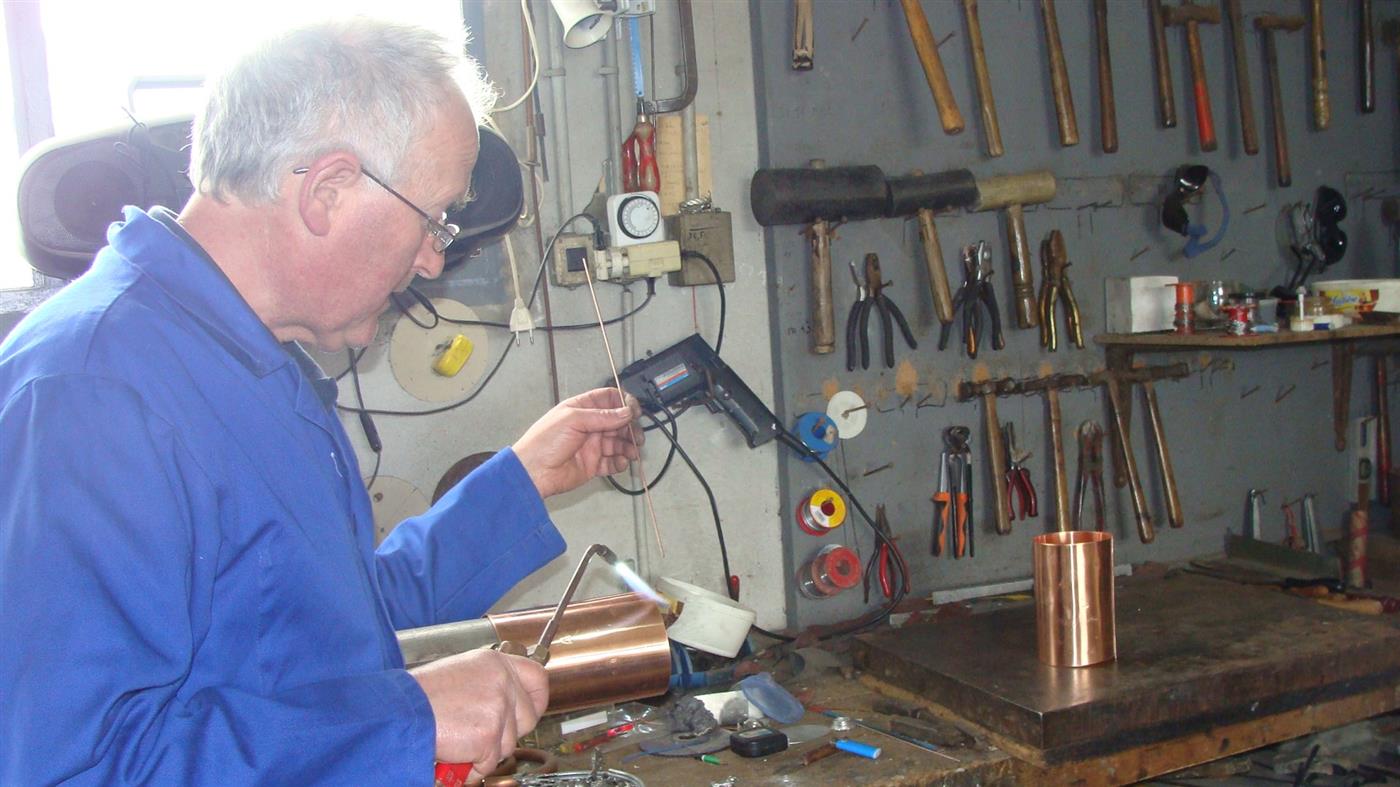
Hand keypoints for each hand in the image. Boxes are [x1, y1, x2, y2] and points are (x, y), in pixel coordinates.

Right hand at [410, 649, 548, 775]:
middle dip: (509, 733)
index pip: (538, 678)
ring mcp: (498, 708)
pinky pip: (490, 762)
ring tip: (459, 740)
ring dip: (485, 751)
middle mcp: (502, 681)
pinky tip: (455, 754)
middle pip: (529, 718)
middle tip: (482, 735)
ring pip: (509, 744)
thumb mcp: (462, 674)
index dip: (538, 699)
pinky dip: (472, 766)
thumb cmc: (422, 696)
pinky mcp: (489, 734)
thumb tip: (507, 705)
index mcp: (496, 663)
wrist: (401, 711)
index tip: (531, 710)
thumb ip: (490, 684)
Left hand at [513, 388, 642, 498]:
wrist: (533, 472)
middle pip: (618, 422)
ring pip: (618, 443)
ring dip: (628, 446)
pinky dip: (621, 463)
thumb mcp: (573, 420)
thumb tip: (625, 412)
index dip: (624, 403)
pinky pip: (613, 462)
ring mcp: (591, 445)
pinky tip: (622, 462)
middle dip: (630, 428)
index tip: (634, 411)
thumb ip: (603, 416)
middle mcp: (588, 426)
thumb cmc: (542, 442)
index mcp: (581, 409)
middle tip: (636, 436)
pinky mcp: (592, 464)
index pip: (609, 399)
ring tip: (632, 452)